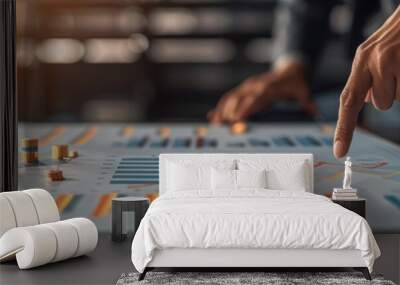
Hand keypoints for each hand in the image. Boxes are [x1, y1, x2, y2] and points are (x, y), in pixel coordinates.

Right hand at [208, 60, 314, 123]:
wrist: (290, 69)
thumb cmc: (295, 83)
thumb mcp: (303, 91)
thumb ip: (306, 102)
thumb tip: (314, 112)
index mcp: (268, 88)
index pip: (255, 98)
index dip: (246, 108)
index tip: (238, 119)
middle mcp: (255, 86)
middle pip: (239, 98)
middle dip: (231, 112)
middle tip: (224, 126)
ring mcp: (248, 87)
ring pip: (231, 97)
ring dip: (222, 110)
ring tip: (215, 123)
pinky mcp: (243, 89)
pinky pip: (229, 97)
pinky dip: (221, 106)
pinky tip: (213, 116)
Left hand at [334, 7, 399, 157]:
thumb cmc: (399, 37)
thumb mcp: (377, 54)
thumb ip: (368, 80)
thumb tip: (368, 102)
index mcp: (361, 61)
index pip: (347, 101)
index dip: (343, 128)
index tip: (339, 150)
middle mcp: (370, 60)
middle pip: (380, 103)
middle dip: (390, 94)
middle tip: (397, 70)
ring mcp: (388, 59)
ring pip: (396, 98)